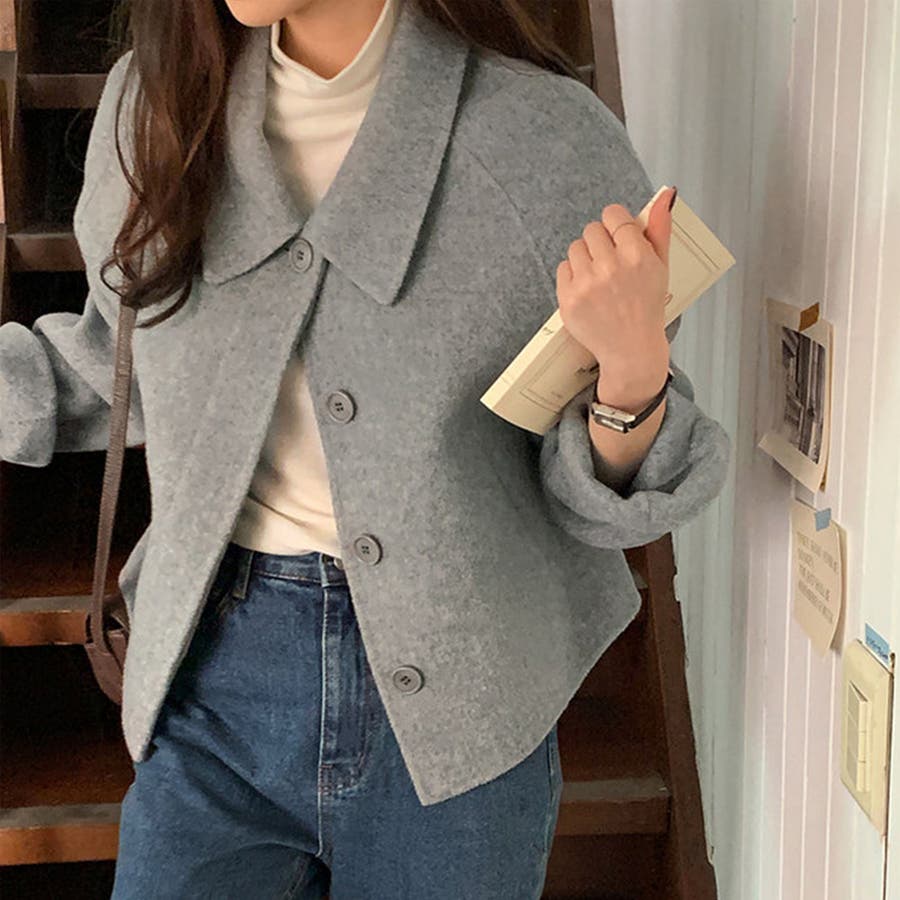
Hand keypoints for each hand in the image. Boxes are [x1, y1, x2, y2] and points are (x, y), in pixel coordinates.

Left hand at [555, 186, 675, 388]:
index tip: (618, 237)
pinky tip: (588, 290)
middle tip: (610, 263)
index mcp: (636, 256)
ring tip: (599, 278)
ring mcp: (586, 284)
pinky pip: (562, 268)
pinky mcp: (568, 299)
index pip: (613, 215)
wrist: (631, 350)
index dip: (615, 225)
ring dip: (585, 258)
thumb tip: (666, 194)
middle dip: (600, 242)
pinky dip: (573, 276)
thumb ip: (660, 228)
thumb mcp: (661, 267)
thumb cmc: (647, 307)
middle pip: (591, 229)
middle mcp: (610, 267)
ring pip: (575, 247)